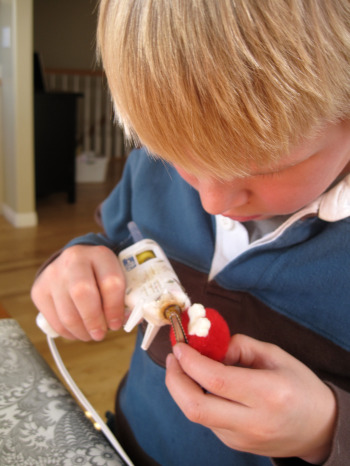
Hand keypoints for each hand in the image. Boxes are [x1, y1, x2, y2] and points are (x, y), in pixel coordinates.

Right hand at [31, 245, 125, 340]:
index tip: (116, 323)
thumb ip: (124, 296)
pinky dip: (68, 332)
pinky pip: (54, 320)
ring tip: (90, 334)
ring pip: (67, 313)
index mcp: (100, 254)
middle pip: (83, 293)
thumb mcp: (116, 276)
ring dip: (81, 331)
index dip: (115, 308)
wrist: (75, 262)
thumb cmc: (101, 275)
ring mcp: (53, 274)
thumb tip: (125, 320)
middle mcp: (75, 259)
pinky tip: (77, 331)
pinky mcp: (39, 289)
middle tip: (100, 334)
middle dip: (94, 321)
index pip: (110, 282)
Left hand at [165, 334, 336, 463]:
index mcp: (268, 394)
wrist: (319, 428)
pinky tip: (204, 385)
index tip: (180, 345)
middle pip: (195, 406)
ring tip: (186, 367)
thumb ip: (240, 346)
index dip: (190, 361)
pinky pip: (207, 420)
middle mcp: (253, 421)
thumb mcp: (275, 355)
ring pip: (197, 414)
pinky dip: (197, 398)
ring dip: (183, 388)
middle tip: (173, 359)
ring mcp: (242, 438)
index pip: (216, 380)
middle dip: (175, 380)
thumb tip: (209, 346)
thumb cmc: (300, 386)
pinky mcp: (235, 445)